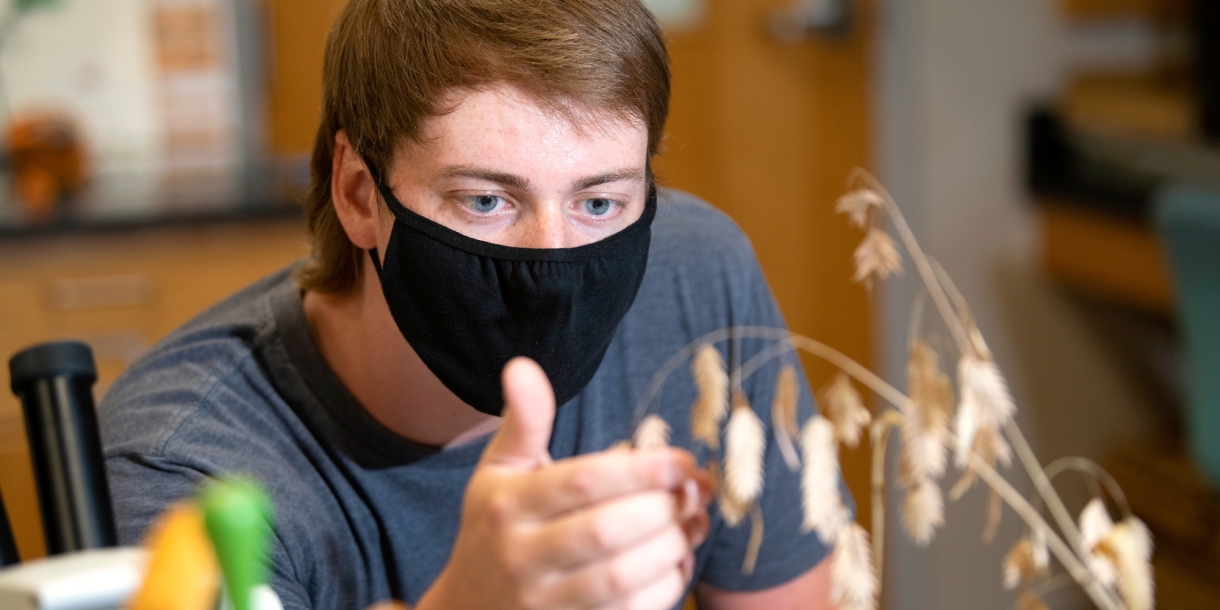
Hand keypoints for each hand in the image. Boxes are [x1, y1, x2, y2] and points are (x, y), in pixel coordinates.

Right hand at [417, 357, 710, 609]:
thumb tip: (523, 366)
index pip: (584, 480)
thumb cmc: (494, 528)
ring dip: (673, 546)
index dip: (644, 469)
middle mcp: (523, 556)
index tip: (684, 462)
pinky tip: (678, 561)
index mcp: (509, 505)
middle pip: (608, 529)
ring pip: (624, 577)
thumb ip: (524, 422)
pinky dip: (666, 587)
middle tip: (697, 490)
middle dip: (665, 507)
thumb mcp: (499, 472)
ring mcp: (545, 602)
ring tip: (695, 521)